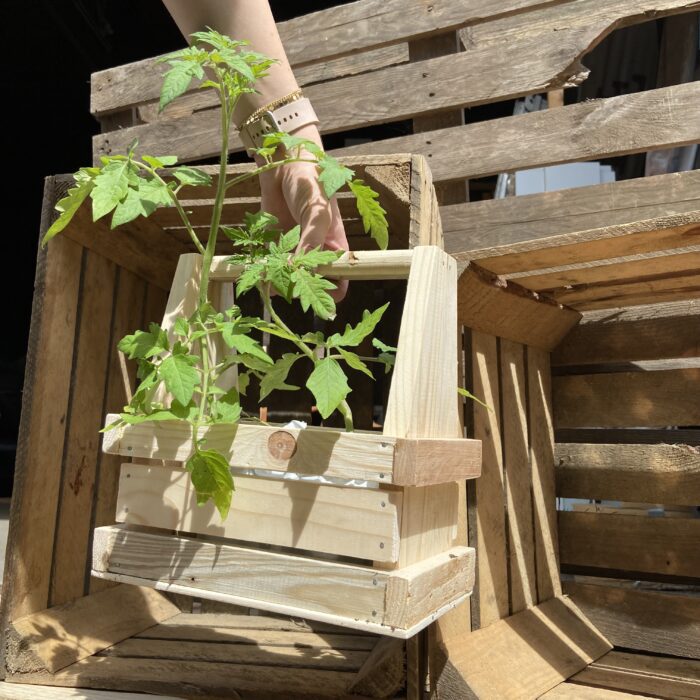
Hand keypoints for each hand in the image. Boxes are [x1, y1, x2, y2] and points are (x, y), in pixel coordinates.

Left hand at [253, 123, 348, 301]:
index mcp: (334, 246)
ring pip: (288, 277)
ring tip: (267, 280)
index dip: (333, 291)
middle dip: (299, 287)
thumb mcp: (317, 213)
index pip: (340, 277)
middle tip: (286, 285)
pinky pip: (269, 265)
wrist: (283, 164)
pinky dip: (263, 271)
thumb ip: (312, 242)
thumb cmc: (311, 184)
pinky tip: (257, 272)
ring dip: (278, 281)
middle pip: (311, 281)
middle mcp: (315, 252)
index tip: (319, 295)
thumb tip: (302, 270)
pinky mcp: (273, 244)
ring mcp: (293, 249)